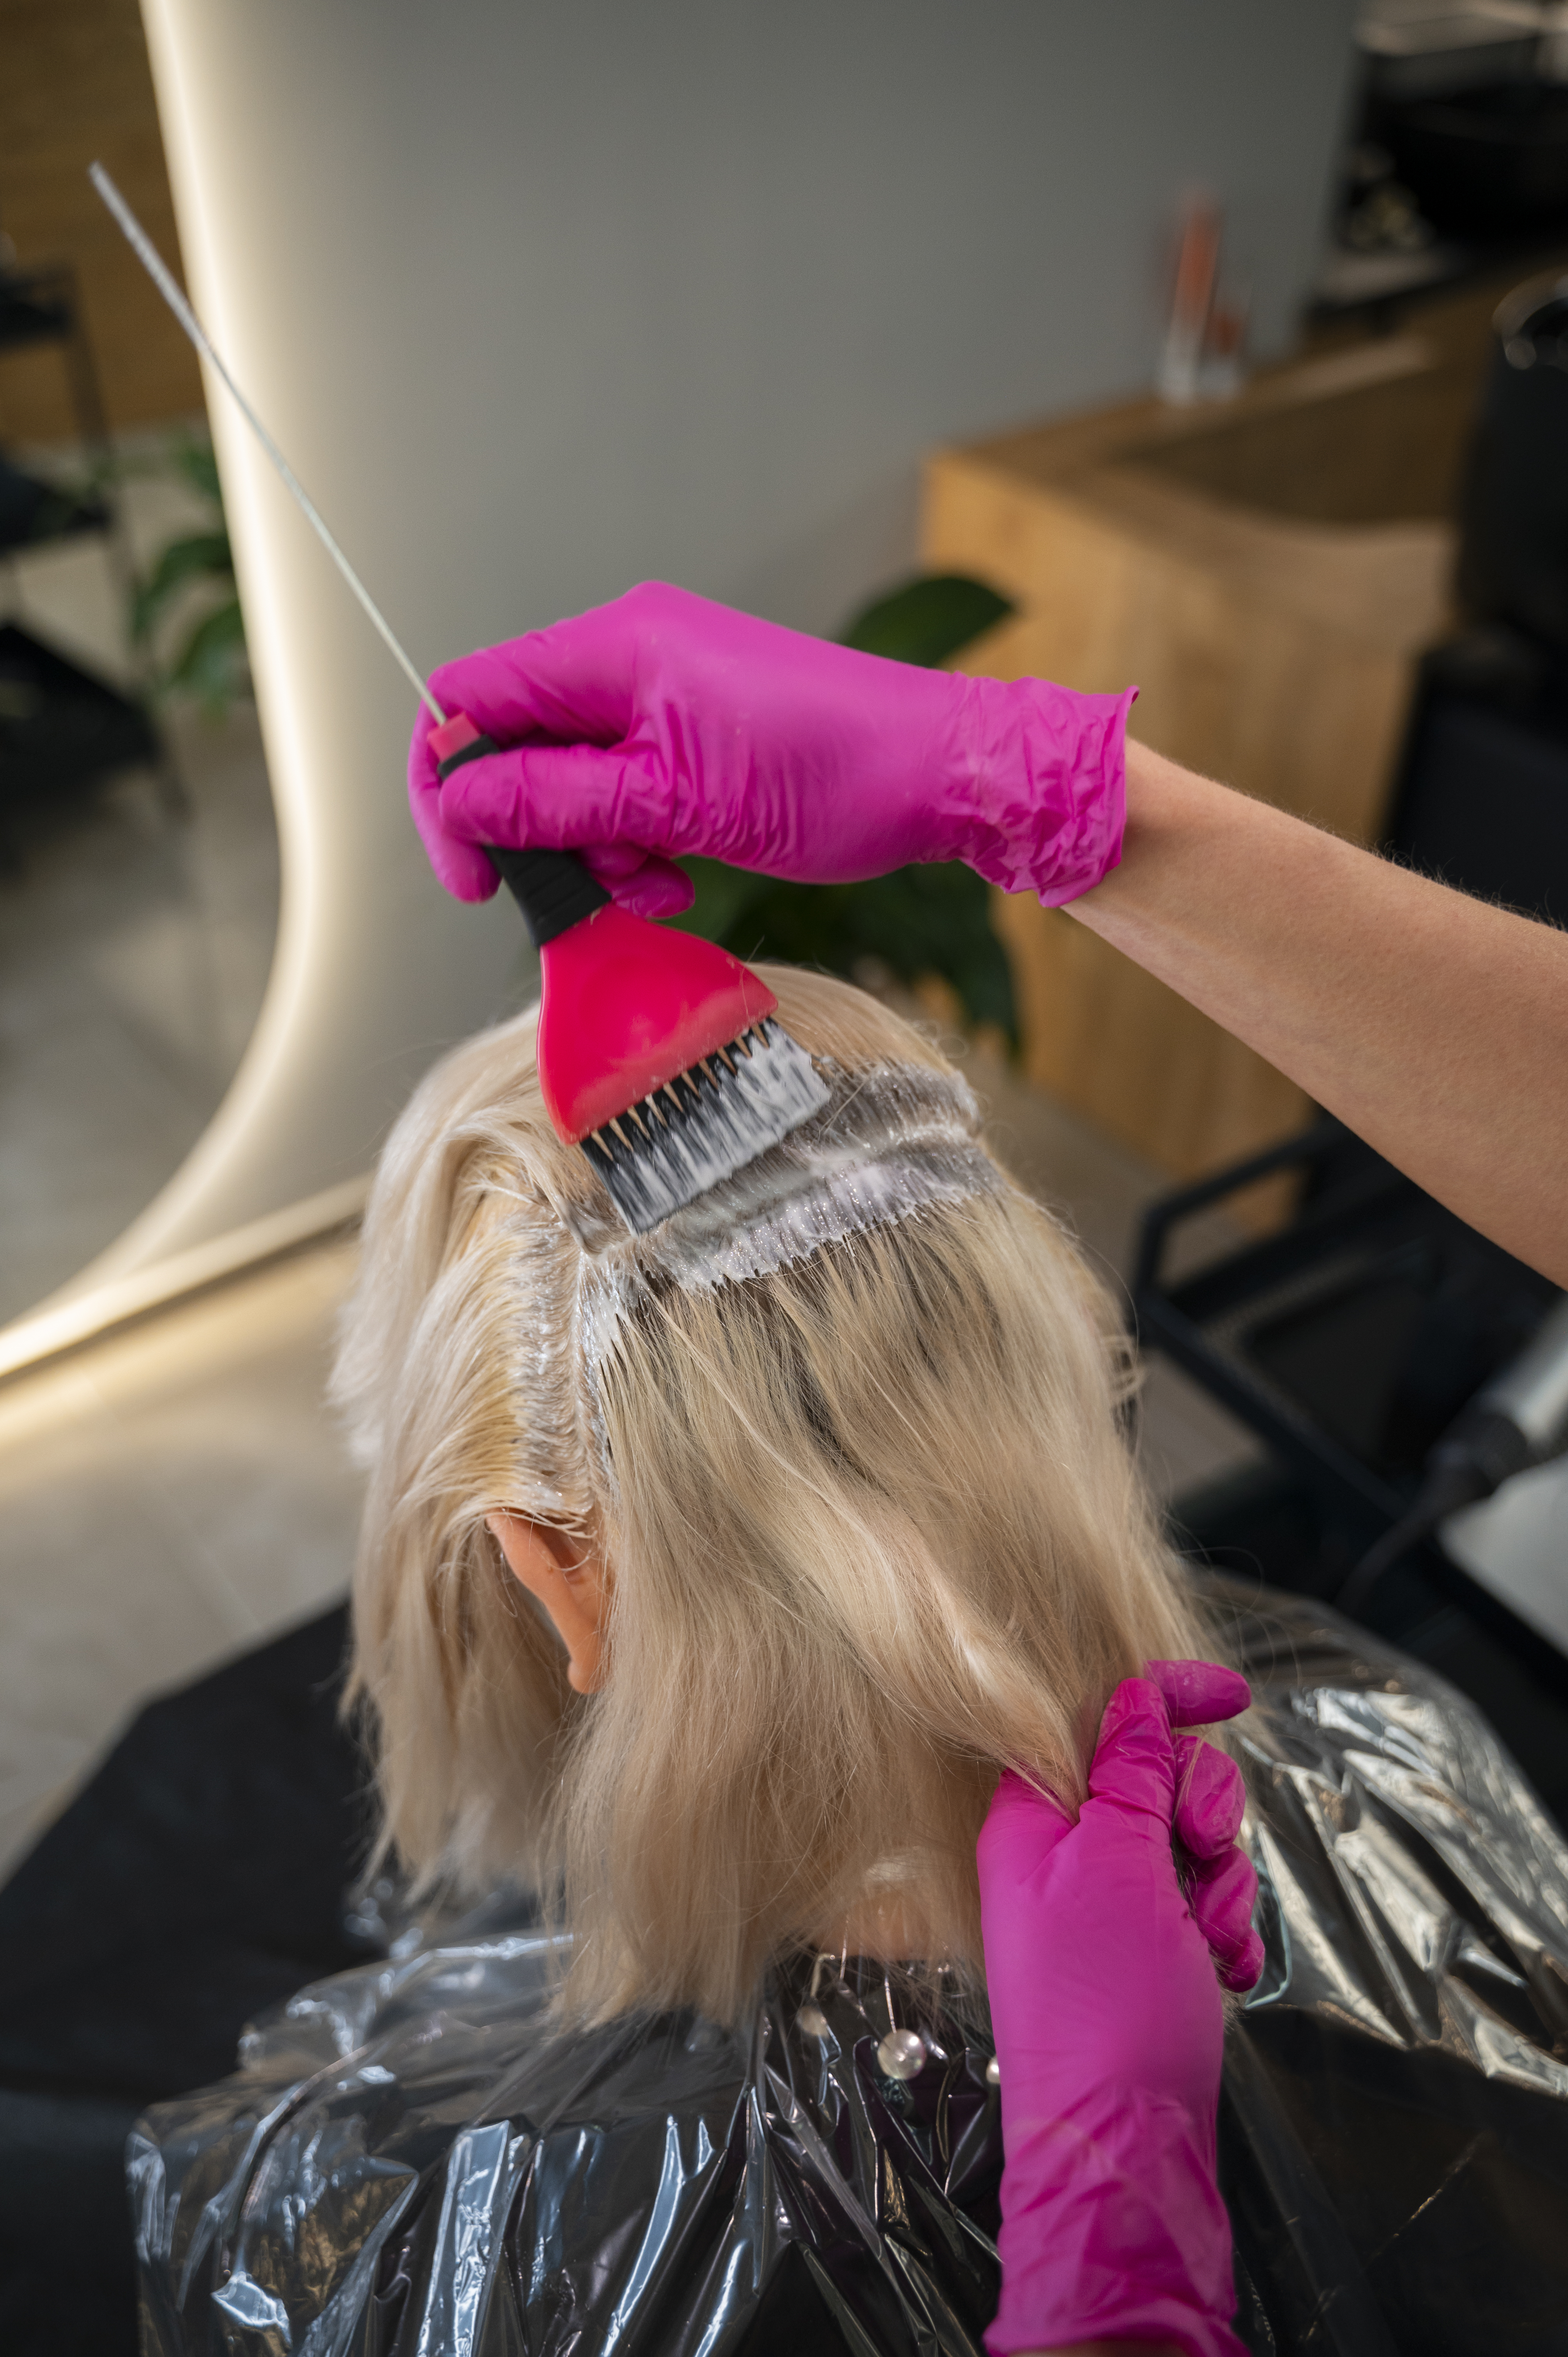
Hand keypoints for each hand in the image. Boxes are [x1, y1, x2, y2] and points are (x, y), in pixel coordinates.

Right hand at [408, 581, 1132, 914]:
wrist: (940, 771)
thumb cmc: (832, 773)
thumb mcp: (674, 803)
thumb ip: (557, 800)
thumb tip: (462, 801)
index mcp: (614, 649)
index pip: (470, 697)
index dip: (449, 787)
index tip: (473, 875)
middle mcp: (630, 653)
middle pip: (519, 746)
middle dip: (541, 832)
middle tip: (591, 889)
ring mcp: (665, 689)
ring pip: (572, 780)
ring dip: (598, 849)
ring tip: (661, 879)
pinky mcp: (695, 727)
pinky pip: (627, 787)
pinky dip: (639, 840)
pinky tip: (684, 870)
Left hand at [976, 1660, 1259, 2356]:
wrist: (1124, 2148)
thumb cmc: (1106, 2008)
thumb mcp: (1117, 1864)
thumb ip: (1126, 1773)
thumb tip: (1131, 1699)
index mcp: (1032, 1821)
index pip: (1098, 1720)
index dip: (1164, 1696)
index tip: (1233, 1695)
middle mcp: (1063, 1857)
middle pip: (1156, 1777)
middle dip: (1201, 1812)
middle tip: (1198, 1857)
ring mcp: (1108, 1908)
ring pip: (1191, 1843)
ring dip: (1221, 1882)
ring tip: (1209, 1937)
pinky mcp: (1147, 1953)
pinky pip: (1204, 1904)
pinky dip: (1225, 1929)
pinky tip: (1222, 1970)